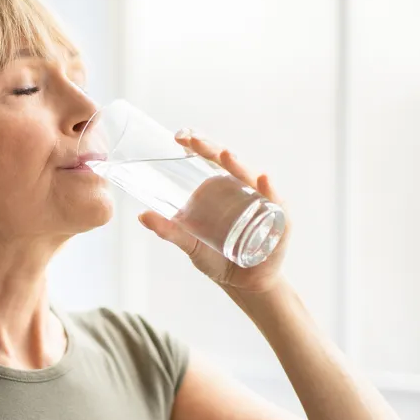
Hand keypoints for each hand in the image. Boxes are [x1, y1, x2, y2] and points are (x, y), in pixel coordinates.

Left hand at [138, 129, 289, 292]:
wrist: (242, 285)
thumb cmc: (216, 258)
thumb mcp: (189, 243)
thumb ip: (169, 230)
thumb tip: (142, 216)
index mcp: (221, 189)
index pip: (210, 159)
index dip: (198, 144)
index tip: (180, 135)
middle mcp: (242, 190)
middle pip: (229, 163)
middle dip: (212, 149)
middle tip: (194, 141)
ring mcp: (261, 203)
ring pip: (251, 178)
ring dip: (239, 166)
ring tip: (226, 155)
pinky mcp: (277, 221)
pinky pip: (276, 203)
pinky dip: (270, 191)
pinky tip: (263, 181)